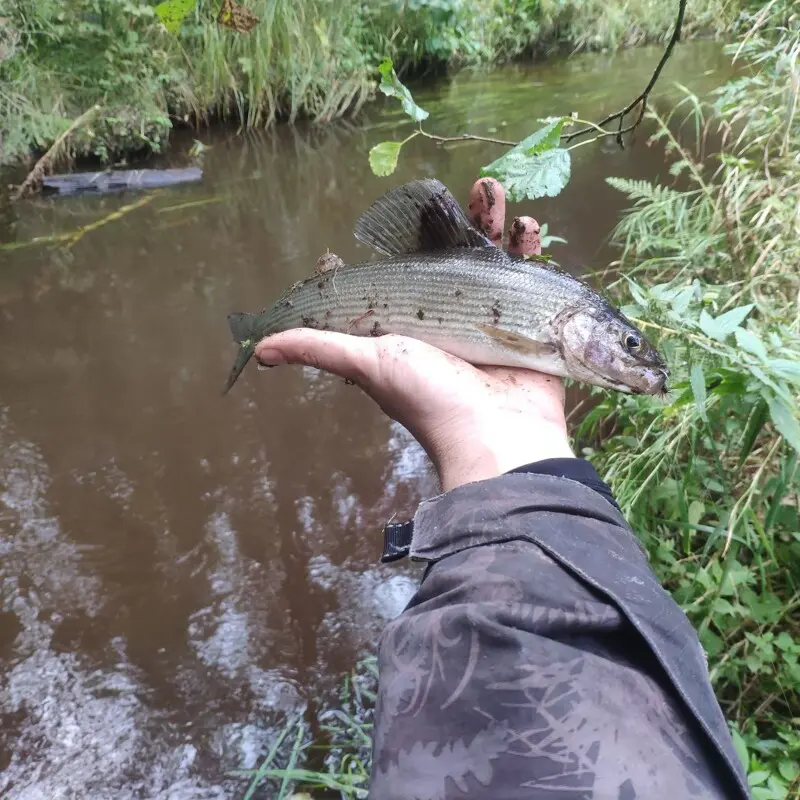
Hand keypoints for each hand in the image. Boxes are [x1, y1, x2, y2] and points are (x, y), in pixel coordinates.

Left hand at [255, 179, 572, 490]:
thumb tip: (260, 350)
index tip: (349, 240)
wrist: (499, 436)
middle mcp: (442, 321)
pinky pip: (526, 277)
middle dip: (440, 223)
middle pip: (438, 259)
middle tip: (440, 192)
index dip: (365, 262)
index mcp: (404, 329)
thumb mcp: (369, 364)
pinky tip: (528, 223)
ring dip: (487, 222)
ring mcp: (485, 320)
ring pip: (484, 259)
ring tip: (489, 188)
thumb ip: (320, 348)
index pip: (379, 287)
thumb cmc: (429, 398)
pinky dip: (527, 250)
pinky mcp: (524, 323)